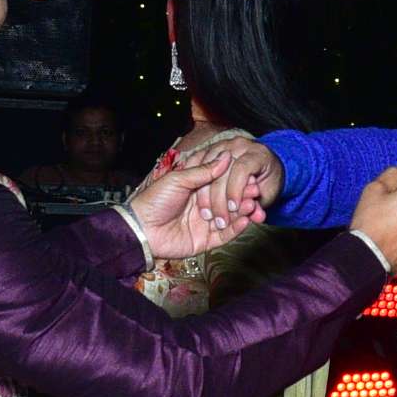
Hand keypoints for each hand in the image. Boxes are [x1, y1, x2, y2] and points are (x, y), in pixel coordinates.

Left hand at [125, 133, 269, 259]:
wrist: (141, 229)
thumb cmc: (154, 201)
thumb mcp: (179, 180)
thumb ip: (203, 171)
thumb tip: (225, 156)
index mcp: (196, 189)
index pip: (221, 183)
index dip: (235, 180)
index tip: (250, 176)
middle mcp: (203, 205)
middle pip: (229, 200)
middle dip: (243, 196)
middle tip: (255, 191)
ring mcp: (205, 223)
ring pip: (230, 218)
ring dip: (243, 211)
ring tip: (252, 205)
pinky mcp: (206, 240)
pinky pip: (225, 235)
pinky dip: (237, 228)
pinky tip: (246, 220)